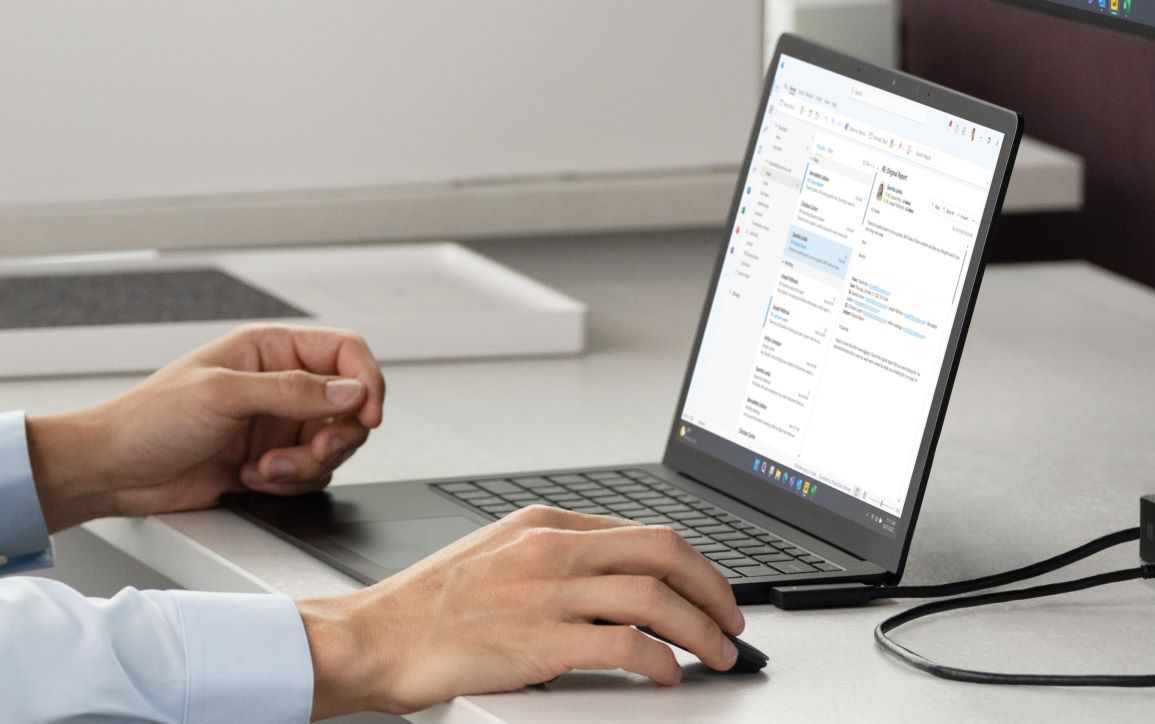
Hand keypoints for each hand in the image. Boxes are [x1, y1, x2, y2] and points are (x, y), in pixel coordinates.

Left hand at [27, 324, 385, 530]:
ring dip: (306, 465)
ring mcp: (279, 424)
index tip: (366, 414)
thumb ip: (293, 391)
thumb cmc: (148, 420)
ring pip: (334, 445)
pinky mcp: (273, 460)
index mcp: (271, 350)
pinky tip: (252, 477)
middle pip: (349, 406)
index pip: (346, 353)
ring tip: (265, 467)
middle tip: (312, 451)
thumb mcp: (222, 395)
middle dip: (335, 436)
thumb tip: (350, 390)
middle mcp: (281, 384)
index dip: (366, 381)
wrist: (113, 472)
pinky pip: (312, 474)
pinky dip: (289, 483)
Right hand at [298, 506, 746, 717]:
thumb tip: (614, 583)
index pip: (642, 531)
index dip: (691, 563)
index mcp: (544, 524)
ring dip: (700, 627)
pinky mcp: (540, 641)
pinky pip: (626, 645)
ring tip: (718, 651)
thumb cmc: (426, 606)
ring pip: (655, 596)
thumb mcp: (496, 556)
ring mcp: (547, 593)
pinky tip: (670, 675)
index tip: (710, 589)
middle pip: (663, 551)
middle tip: (733, 618)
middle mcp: (551, 549)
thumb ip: (554, 558)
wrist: (371, 636)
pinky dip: (661, 660)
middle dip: (713, 587)